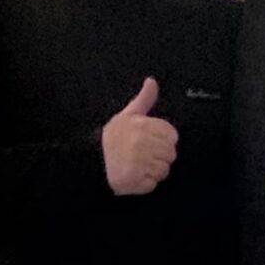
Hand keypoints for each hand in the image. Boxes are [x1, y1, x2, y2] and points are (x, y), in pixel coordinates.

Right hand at [102, 77, 178, 195]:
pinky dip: (146, 183)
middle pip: (171, 154)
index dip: (164, 139)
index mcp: (142, 125)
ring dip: (154, 170)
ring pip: (164, 170)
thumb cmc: (115, 137)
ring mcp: (138, 162)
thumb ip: (144, 99)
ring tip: (139, 165)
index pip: (172, 136)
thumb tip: (152, 80)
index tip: (151, 141)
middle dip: (160, 156)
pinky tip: (135, 175)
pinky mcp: (134, 181)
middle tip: (144, 154)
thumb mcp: (129, 114)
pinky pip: (154, 183)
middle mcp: (141, 143)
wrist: (93, 162)